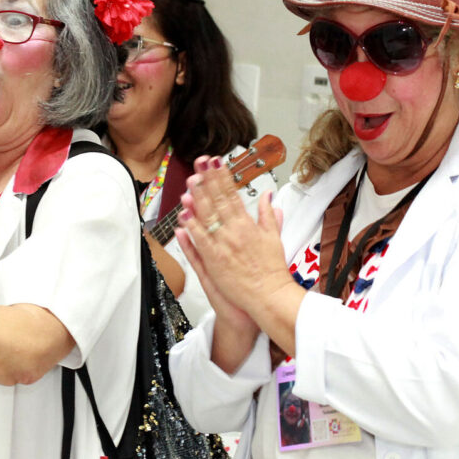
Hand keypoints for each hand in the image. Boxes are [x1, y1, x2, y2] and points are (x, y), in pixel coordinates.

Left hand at [175, 155, 289, 321]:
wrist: (270, 296)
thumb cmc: (272, 270)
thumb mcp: (274, 238)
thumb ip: (268, 215)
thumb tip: (268, 197)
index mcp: (248, 225)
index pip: (233, 195)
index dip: (223, 177)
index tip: (216, 162)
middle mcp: (235, 232)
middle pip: (218, 201)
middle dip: (209, 180)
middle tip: (200, 163)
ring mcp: (223, 246)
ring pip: (207, 217)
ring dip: (198, 198)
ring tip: (190, 181)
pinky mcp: (215, 261)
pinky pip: (200, 241)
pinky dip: (192, 228)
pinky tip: (184, 215)